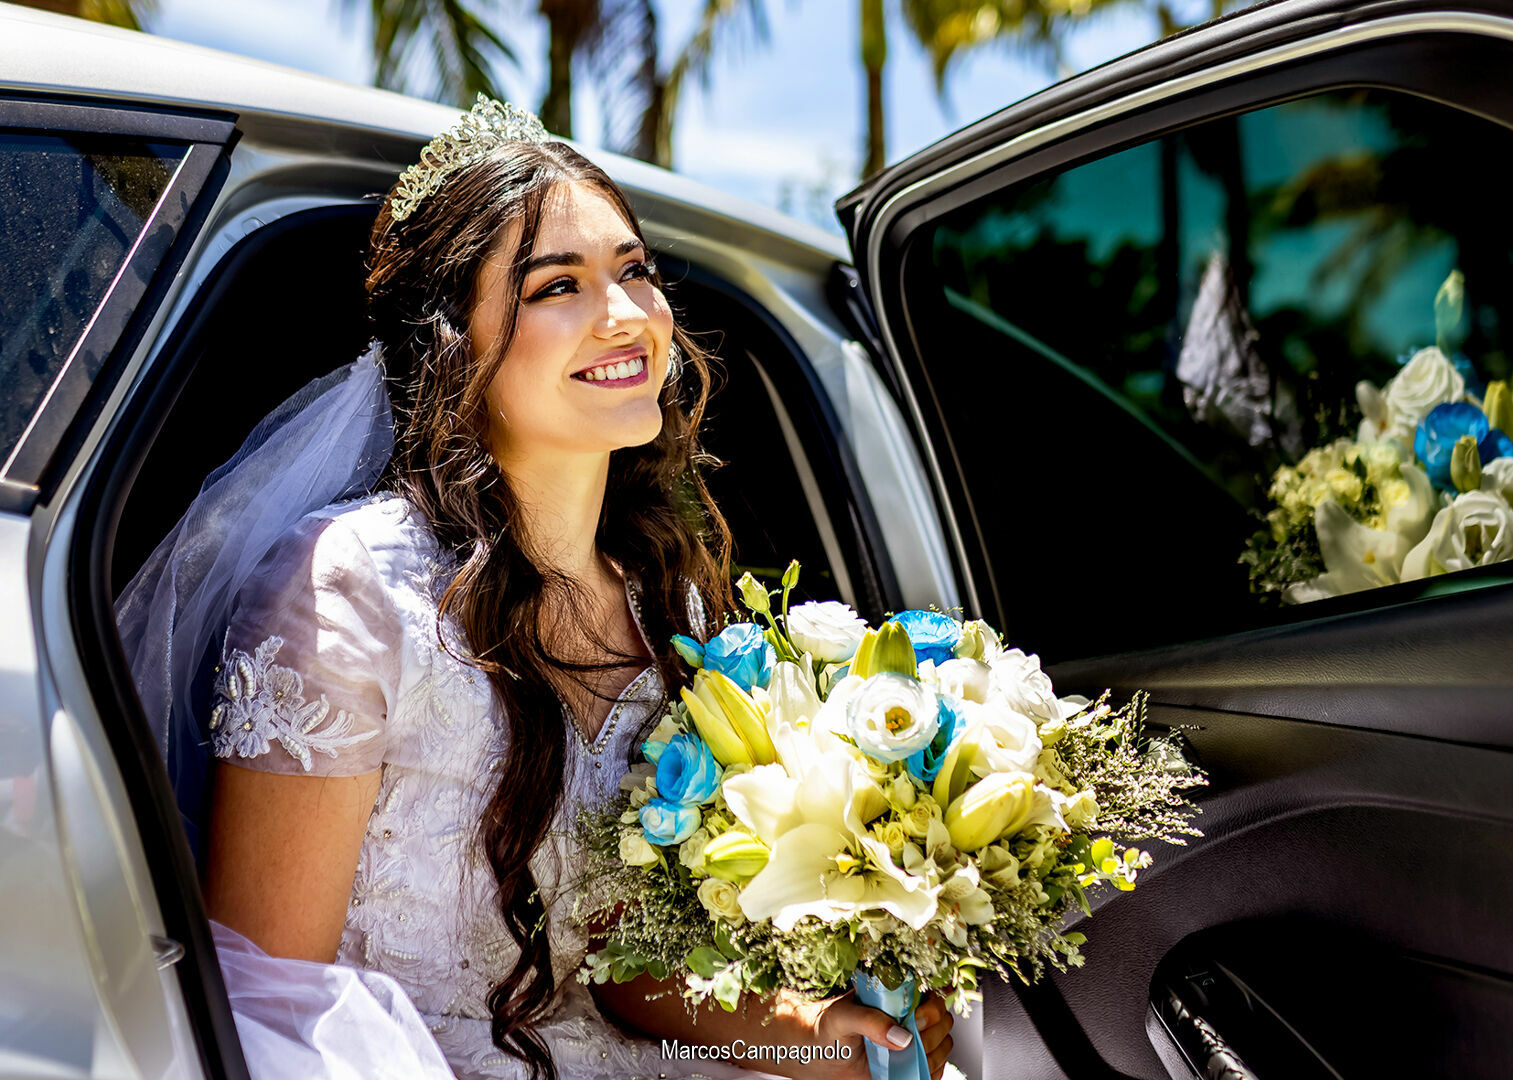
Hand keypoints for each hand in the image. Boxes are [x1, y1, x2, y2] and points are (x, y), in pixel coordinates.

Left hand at [775, 988, 954, 1079]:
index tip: (916, 1020)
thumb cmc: (827, 1028)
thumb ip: (869, 1021)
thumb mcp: (842, 1017)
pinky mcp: (912, 1063)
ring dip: (929, 1056)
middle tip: (905, 1043)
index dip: (932, 1008)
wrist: (818, 1054)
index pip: (932, 994)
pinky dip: (929, 1072)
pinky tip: (908, 1070)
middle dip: (930, 1035)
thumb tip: (901, 1036)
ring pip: (943, 1046)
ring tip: (900, 1058)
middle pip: (944, 1022)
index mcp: (897, 995)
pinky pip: (936, 1069)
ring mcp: (913, 1040)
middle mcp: (910, 1016)